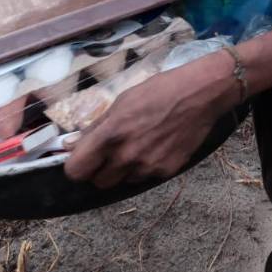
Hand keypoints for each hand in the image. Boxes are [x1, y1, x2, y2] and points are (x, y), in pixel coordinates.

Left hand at [63, 52, 234, 188]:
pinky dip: (146, 167)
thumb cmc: (160, 90)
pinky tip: (157, 146)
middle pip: (99, 182)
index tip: (83, 159)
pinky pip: (146, 178)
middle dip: (101, 169)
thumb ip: (96, 126)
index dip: (77, 166)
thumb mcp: (122, 101)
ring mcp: (148, 166)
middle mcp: (127, 155)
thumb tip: (70, 144)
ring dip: (125, 169)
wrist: (201, 93)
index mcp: (111, 134)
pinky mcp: (166, 171)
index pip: (76, 170)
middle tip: (111, 152)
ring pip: (123, 181)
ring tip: (139, 146)